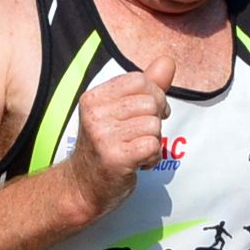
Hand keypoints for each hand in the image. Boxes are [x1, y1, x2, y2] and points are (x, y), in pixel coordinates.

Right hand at [69, 60, 174, 210]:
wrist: (81, 188)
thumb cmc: (105, 148)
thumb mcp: (119, 112)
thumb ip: (145, 87)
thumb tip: (168, 61)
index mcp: (93, 98)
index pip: (139, 80)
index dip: (154, 95)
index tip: (151, 113)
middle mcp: (94, 114)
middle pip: (150, 103)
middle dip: (155, 122)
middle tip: (140, 137)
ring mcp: (103, 136)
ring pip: (154, 125)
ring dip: (153, 142)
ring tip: (136, 152)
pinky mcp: (115, 158)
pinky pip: (153, 145)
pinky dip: (152, 157)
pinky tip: (138, 164)